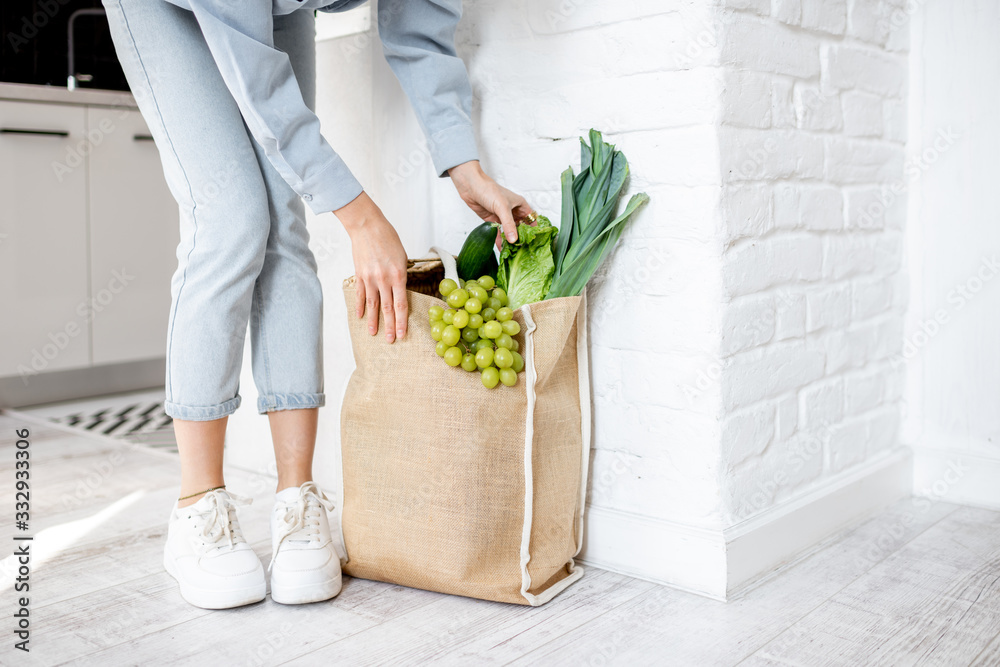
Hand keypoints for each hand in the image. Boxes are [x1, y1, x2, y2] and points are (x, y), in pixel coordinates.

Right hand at [334, 192, 408, 342]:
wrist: (367, 226)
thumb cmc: (388, 238)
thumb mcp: (402, 256)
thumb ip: (401, 275)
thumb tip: (400, 289)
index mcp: (399, 276)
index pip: (401, 305)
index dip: (402, 322)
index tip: (402, 335)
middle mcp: (384, 280)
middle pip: (388, 309)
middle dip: (390, 327)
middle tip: (390, 341)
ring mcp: (370, 279)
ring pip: (373, 305)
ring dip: (374, 321)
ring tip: (374, 334)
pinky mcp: (359, 275)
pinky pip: (360, 295)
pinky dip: (360, 307)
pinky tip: (360, 317)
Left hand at [448, 160, 532, 244]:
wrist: (471, 187)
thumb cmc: (489, 190)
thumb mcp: (502, 207)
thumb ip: (508, 224)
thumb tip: (514, 239)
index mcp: (520, 205)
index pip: (531, 220)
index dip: (533, 230)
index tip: (533, 242)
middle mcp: (513, 212)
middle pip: (521, 228)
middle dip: (522, 238)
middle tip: (523, 251)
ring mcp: (503, 217)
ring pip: (510, 232)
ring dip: (510, 241)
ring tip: (513, 252)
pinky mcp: (493, 221)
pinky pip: (499, 233)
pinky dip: (500, 241)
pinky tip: (502, 249)